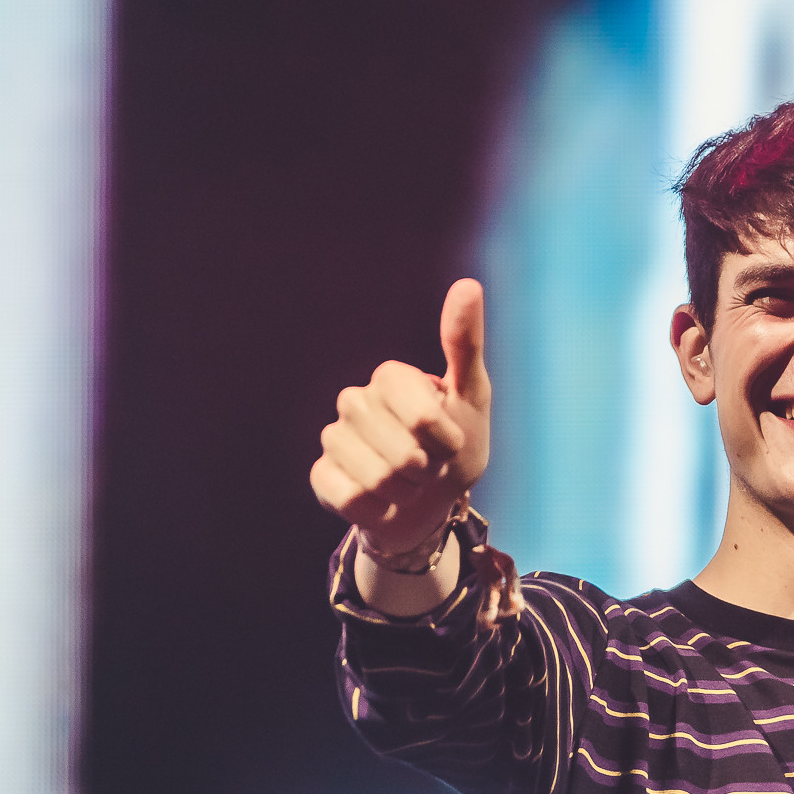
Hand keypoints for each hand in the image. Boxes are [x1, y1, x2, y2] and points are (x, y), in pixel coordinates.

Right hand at [311, 278, 491, 555]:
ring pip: (377, 480)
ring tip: (409, 482)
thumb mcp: (472, 395)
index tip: (452, 442)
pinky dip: (379, 510)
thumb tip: (468, 284)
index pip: (424, 419)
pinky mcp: (321, 476)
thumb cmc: (457, 444)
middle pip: (402, 455)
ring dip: (407, 493)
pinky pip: (352, 499)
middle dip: (427, 470)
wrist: (434, 501)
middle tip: (429, 464)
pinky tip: (383, 500)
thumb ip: (465, 343)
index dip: (447, 443)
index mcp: (390, 376)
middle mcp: (354, 400)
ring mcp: (334, 438)